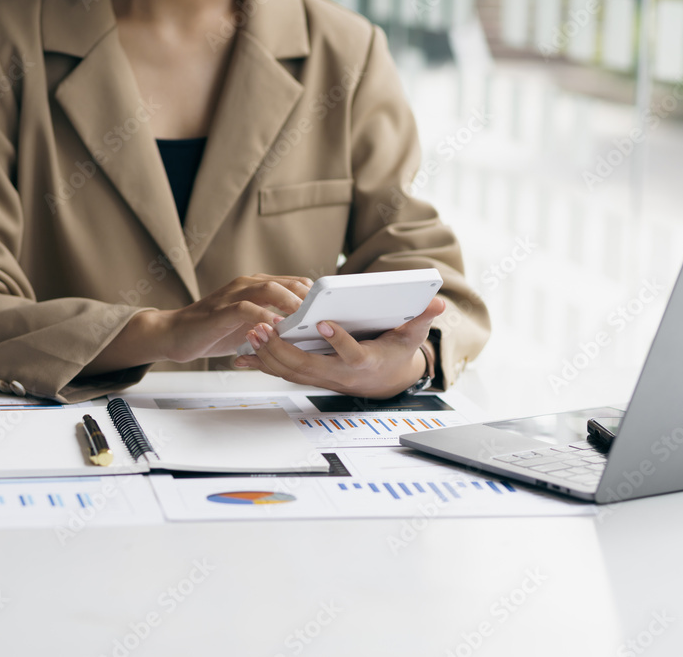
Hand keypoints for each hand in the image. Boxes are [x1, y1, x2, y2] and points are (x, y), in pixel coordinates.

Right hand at [161, 273, 312, 360]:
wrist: (174, 335)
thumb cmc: (213, 332)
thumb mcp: (250, 328)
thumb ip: (271, 326)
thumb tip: (301, 337)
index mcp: (256, 287)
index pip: (294, 283)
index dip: (314, 296)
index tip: (330, 311)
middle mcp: (246, 285)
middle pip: (288, 283)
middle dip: (309, 299)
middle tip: (324, 316)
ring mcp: (233, 295)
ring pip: (269, 289)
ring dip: (290, 304)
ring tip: (305, 320)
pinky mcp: (220, 310)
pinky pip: (246, 308)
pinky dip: (263, 317)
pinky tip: (275, 329)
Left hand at [235, 297, 445, 398]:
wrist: (385, 381)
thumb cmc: (395, 354)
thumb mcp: (412, 336)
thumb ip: (422, 318)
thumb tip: (438, 302)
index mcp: (364, 362)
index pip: (351, 354)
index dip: (338, 341)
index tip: (324, 324)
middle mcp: (340, 374)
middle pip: (308, 366)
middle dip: (283, 349)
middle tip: (264, 328)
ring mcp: (322, 378)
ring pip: (290, 372)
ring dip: (268, 356)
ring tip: (251, 334)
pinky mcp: (310, 376)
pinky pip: (283, 373)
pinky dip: (263, 363)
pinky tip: (244, 351)